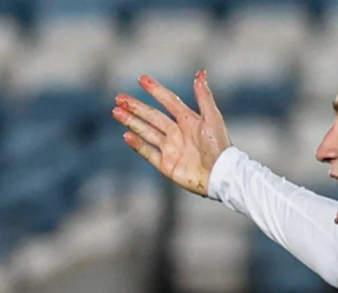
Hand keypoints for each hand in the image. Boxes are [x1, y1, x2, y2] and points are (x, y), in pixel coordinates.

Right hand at [112, 71, 231, 196]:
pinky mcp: (167, 166)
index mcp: (190, 121)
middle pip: (153, 117)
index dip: (157, 90)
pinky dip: (137, 144)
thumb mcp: (212, 118)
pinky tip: (127, 135)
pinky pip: (148, 153)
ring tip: (116, 111)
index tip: (142, 79)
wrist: (221, 175)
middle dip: (136, 107)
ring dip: (131, 122)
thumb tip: (201, 73)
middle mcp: (178, 134)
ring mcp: (171, 150)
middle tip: (119, 97)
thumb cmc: (219, 146)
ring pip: (147, 132)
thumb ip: (204, 96)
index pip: (169, 102)